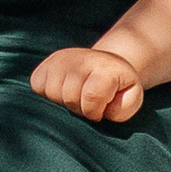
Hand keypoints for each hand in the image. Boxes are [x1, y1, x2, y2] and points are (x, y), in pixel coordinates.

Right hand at [31, 45, 147, 124]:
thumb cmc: (118, 87)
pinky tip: (62, 91)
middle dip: (79, 109)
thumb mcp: (132, 97)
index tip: (100, 110)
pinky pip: (37, 87)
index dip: (95, 112)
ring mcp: (60, 60)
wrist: (105, 66)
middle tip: (88, 103)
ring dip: (64, 102)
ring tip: (76, 97)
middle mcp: (80, 59)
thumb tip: (102, 111)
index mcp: (104, 67)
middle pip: (70, 98)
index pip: (91, 98)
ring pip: (52, 94)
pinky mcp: (45, 64)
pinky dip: (48, 95)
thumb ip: (124, 108)